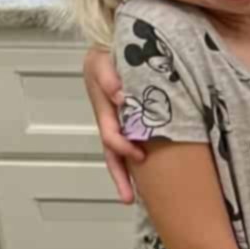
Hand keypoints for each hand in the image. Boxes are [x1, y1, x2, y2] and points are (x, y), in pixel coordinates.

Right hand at [84, 47, 142, 203]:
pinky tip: (148, 181)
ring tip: (130, 200)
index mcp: (105, 109)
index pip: (110, 135)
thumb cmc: (108, 54)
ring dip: (124, 178)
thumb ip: (107, 76)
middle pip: (113, 154)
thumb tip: (122, 97)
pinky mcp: (130, 122)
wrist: (114, 48)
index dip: (122, 146)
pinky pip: (132, 146)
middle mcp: (111, 121)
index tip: (138, 154)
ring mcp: (119, 124)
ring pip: (119, 156)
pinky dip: (136, 164)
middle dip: (120, 176)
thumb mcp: (101, 59)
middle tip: (129, 196)